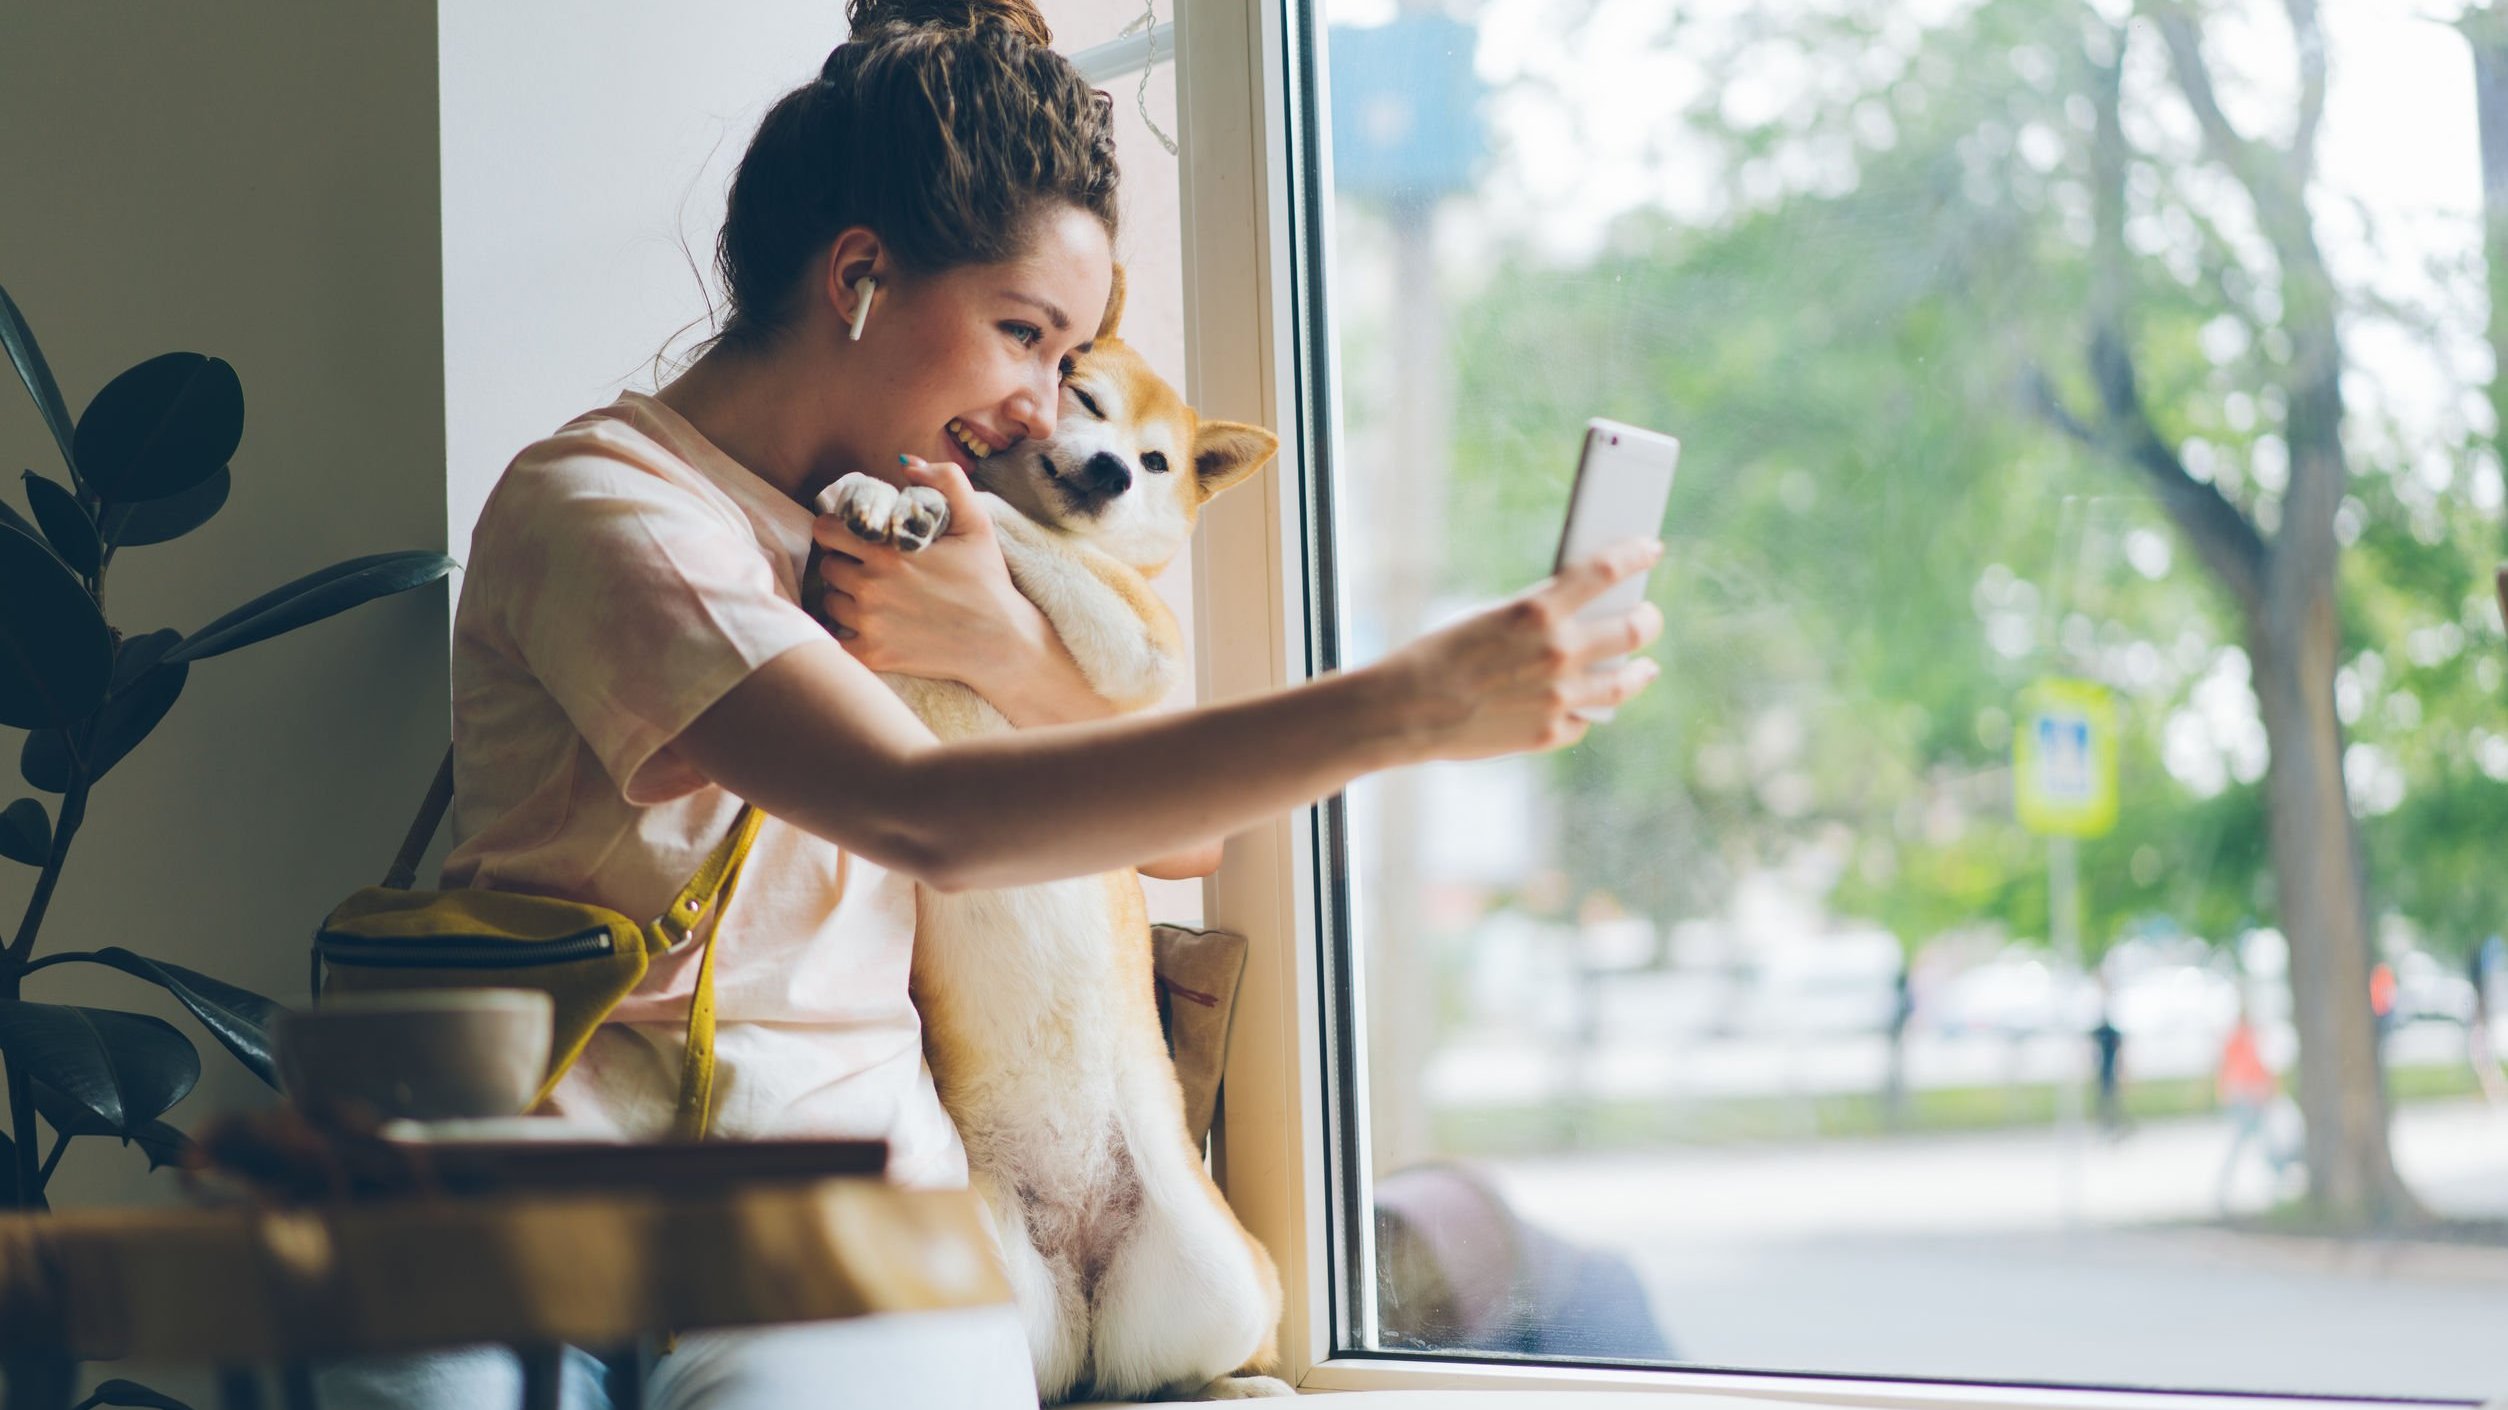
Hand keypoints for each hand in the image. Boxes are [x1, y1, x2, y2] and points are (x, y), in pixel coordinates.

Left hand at [812, 457, 1044, 688]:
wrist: (1001, 642)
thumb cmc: (988, 581)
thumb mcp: (976, 522)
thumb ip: (946, 481)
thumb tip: (906, 464)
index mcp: (886, 550)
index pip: (827, 531)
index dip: (837, 530)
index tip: (853, 538)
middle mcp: (870, 585)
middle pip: (827, 566)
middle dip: (843, 564)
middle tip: (866, 569)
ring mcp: (869, 622)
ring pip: (830, 602)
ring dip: (844, 599)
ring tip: (872, 599)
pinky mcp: (874, 654)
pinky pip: (835, 641)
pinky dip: (844, 635)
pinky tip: (864, 628)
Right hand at [1370, 538, 1664, 761]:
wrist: (1403, 710)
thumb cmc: (1439, 655)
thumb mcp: (1491, 617)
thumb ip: (1541, 616)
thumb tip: (1582, 615)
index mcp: (1538, 609)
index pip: (1607, 569)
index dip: (1636, 555)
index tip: (1650, 550)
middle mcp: (1559, 652)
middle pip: (1635, 629)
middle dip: (1649, 618)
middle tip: (1648, 615)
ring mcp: (1559, 698)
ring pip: (1626, 682)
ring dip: (1641, 670)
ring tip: (1644, 667)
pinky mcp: (1549, 734)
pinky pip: (1585, 719)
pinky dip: (1585, 710)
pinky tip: (1586, 705)